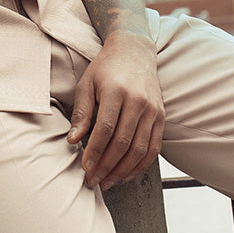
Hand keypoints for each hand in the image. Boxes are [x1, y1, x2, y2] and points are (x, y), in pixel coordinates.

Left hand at [67, 29, 163, 188]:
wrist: (134, 51)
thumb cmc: (106, 68)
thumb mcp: (87, 83)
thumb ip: (82, 112)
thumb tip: (73, 140)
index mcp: (116, 90)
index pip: (105, 128)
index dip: (95, 151)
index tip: (85, 167)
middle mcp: (138, 100)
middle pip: (123, 142)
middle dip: (106, 166)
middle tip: (93, 181)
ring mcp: (152, 109)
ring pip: (139, 149)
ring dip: (123, 170)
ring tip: (108, 181)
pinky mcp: (161, 116)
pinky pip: (154, 147)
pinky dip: (141, 165)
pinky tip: (127, 174)